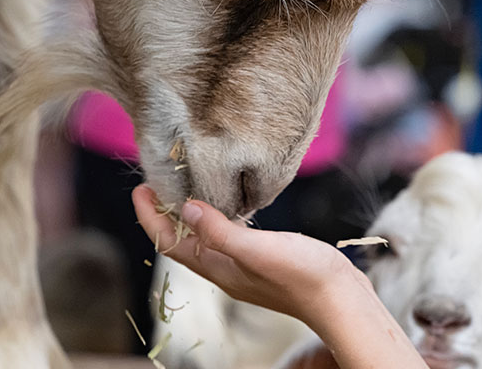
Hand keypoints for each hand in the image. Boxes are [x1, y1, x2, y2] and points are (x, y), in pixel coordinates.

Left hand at [131, 185, 369, 332]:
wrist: (340, 299)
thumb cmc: (303, 276)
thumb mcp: (258, 249)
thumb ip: (221, 231)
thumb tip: (186, 208)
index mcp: (218, 268)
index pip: (171, 243)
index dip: (151, 217)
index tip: (142, 187)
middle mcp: (226, 270)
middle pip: (183, 242)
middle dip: (166, 215)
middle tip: (159, 182)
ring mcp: (245, 268)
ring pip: (206, 240)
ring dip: (191, 218)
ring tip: (187, 190)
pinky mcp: (265, 261)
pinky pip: (230, 239)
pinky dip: (221, 221)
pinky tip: (233, 208)